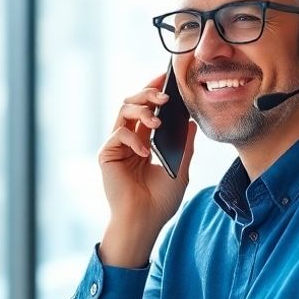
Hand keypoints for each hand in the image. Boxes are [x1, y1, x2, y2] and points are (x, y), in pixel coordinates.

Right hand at [97, 73, 196, 266]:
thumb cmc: (161, 201)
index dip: (154, 91)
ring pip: (122, 111)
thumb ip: (184, 145)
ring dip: (141, 109)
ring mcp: (117, 147)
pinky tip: (145, 152)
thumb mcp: (180, 168)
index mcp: (144, 142)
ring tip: (157, 119)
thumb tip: (191, 122)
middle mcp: (129, 141)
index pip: (147, 109)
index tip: (167, 78)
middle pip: (132, 103)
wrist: (145, 221)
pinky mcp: (107, 155)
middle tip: (164, 94)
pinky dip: (133, 138)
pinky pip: (118, 134)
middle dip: (147, 93)